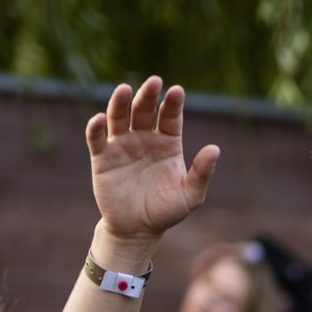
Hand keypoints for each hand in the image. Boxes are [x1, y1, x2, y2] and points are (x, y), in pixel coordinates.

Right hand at [85, 77, 220, 243]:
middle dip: (148, 95)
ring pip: (119, 117)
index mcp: (167, 142)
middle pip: (145, 110)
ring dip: (120, 103)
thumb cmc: (165, 211)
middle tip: (154, 82)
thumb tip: (215, 149)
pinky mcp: (102, 158)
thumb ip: (202, 173)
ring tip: (124, 89)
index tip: (176, 91)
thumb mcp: (190, 195)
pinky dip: (96, 128)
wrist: (137, 230)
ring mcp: (122, 145)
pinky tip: (99, 119)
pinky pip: (96, 139)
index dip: (173, 104)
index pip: (170, 117)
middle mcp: (144, 138)